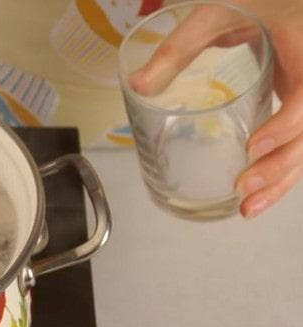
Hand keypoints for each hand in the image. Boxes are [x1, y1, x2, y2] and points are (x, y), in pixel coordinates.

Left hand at [129, 0, 302, 217]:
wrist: (282, 1)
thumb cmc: (253, 0)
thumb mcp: (214, 14)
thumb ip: (178, 48)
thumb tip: (137, 85)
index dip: (288, 125)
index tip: (254, 146)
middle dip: (281, 166)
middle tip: (243, 190)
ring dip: (282, 179)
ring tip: (247, 208)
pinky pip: (301, 141)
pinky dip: (283, 169)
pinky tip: (259, 192)